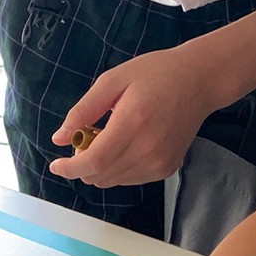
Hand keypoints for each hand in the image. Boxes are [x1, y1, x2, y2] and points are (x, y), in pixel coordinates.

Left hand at [48, 46, 218, 187]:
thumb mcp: (113, 80)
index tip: (56, 165)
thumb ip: (83, 110)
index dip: (70, 168)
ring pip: (112, 181)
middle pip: (100, 175)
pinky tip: (124, 143)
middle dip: (82, 164)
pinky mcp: (167, 168)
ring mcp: (160, 162)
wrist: (199, 81)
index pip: (94, 161)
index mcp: (133, 123)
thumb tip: (59, 138)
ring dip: (99, 167)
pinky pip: (130, 179)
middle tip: (87, 136)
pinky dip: (117, 168)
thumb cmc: (155, 74)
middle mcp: (148, 149)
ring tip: (109, 136)